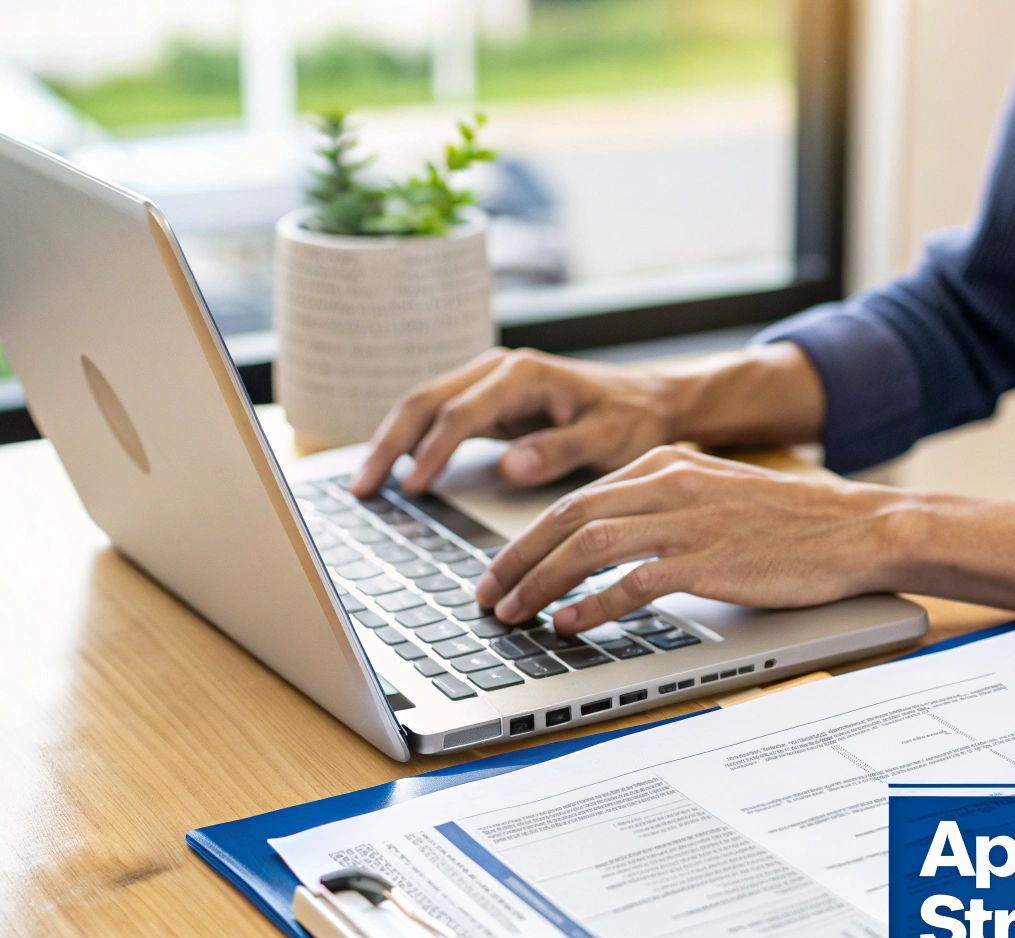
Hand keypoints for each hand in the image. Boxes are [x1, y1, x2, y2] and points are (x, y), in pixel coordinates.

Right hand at [350, 348, 689, 496]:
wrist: (650, 400)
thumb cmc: (633, 418)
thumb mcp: (608, 438)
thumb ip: (559, 451)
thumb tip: (508, 466)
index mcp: (523, 374)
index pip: (460, 413)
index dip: (432, 452)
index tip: (413, 489)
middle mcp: (498, 370)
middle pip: (425, 401)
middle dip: (390, 444)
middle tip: (364, 489)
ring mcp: (489, 383)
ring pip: (423, 406)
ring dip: (392, 443)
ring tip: (366, 485)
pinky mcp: (487, 402)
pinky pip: (438, 418)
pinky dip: (411, 443)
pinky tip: (397, 472)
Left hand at [474, 446, 909, 632]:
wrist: (857, 528)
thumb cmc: (792, 521)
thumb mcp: (714, 494)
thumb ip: (661, 507)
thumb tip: (607, 542)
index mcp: (665, 463)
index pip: (576, 498)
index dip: (528, 536)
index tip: (501, 567)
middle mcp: (668, 483)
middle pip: (567, 518)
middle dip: (516, 559)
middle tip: (487, 594)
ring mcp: (686, 521)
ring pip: (587, 546)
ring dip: (540, 583)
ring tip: (514, 614)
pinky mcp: (707, 559)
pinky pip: (631, 582)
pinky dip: (592, 605)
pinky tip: (570, 624)